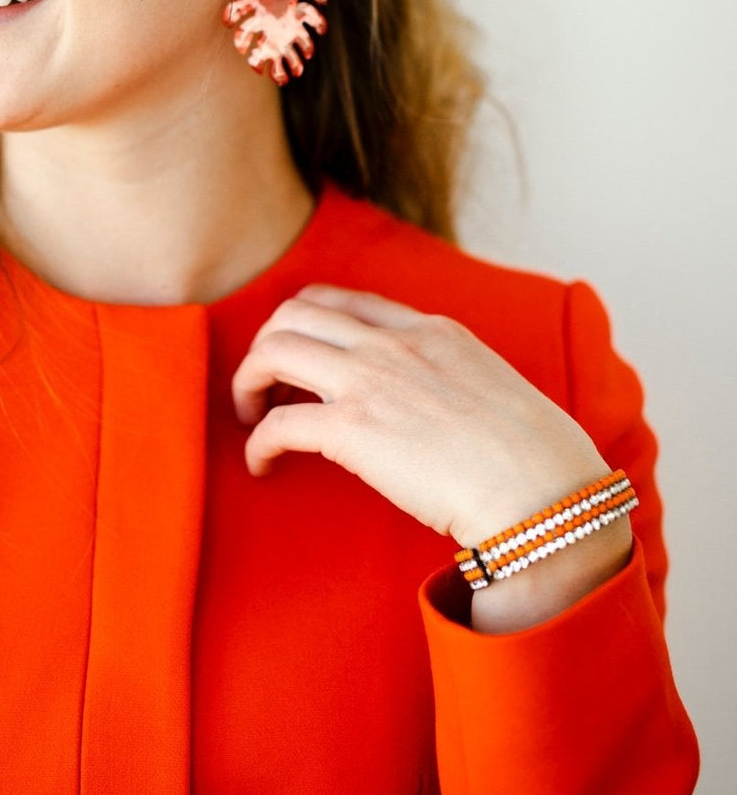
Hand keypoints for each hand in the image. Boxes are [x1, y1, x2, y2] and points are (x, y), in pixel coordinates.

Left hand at [231, 284, 619, 554]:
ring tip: (250, 418)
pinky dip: (258, 443)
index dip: (307, 324)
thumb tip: (440, 410)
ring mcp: (371, 381)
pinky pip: (277, 424)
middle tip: (263, 387)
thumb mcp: (495, 389)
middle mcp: (395, 344)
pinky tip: (262, 465)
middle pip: (295, 313)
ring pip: (273, 350)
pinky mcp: (353, 430)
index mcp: (432, 330)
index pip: (344, 300)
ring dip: (249, 382)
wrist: (545, 494)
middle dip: (266, 345)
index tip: (300, 358)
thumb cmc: (537, 460)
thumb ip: (454, 381)